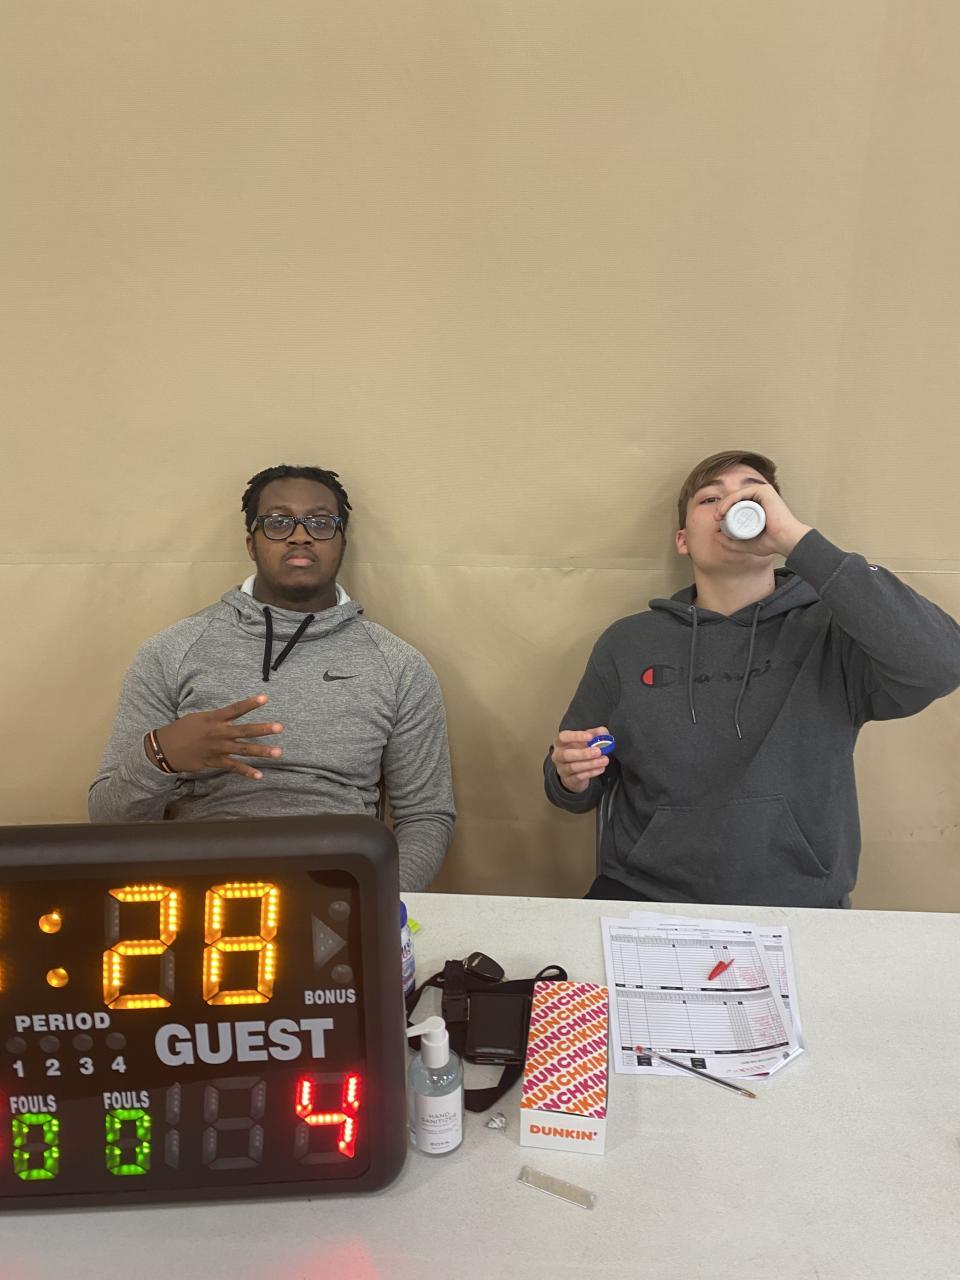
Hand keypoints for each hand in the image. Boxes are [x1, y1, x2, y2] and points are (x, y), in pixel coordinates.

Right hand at [151, 695, 283, 779]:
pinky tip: (259, 775)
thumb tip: (232, 716)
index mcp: (214, 719)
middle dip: (263, 729)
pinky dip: (247, 772)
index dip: (250, 703)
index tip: (266, 698)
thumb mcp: (199, 718)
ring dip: (262, 751)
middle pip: (244, 730)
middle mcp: (218, 733)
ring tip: (279, 752)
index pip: (235, 709)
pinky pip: (234, 767)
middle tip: (280, 727)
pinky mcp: (214, 762)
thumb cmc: (182, 730)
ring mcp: (218, 749)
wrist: (164, 748)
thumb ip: (217, 718)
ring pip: (243, 750)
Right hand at [551, 727, 611, 793]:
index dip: (576, 736)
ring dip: (590, 764)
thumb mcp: (586, 740)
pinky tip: (600, 768)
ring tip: (604, 760)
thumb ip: (596, 734)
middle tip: (598, 751)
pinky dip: (591, 772)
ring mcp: (562, 769)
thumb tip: (604, 732)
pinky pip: (579, 777)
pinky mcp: (568, 780)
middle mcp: (558, 756)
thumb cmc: (578, 751)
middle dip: (583, 753)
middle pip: (566, 754)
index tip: (590, 737)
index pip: (563, 737)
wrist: (573, 772)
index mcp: (560, 743)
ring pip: (573, 767)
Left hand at [714, 483, 811, 557]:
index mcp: (759, 506)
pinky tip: (724, 509)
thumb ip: (732, 542)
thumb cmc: (772, 542)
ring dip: (724, 503)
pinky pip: (742, 493)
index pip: (737, 505)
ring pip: (737, 495)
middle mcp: (761, 497)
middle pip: (736, 499)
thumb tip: (716, 536)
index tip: (717, 522)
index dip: (725, 510)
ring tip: (718, 516)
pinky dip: (730, 499)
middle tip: (716, 518)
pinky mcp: (764, 490)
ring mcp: (763, 492)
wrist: (786, 541)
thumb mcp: (747, 544)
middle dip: (723, 506)